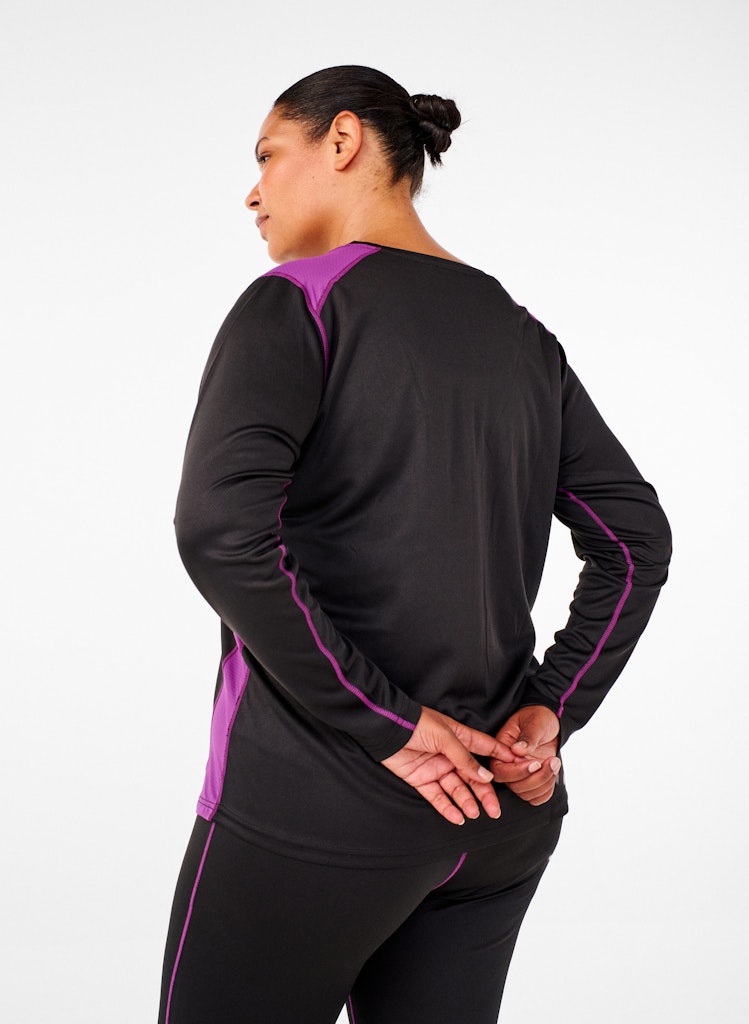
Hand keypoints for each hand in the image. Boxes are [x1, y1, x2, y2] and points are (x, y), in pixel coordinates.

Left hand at [381, 707, 515, 824]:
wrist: (385, 729)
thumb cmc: (416, 724)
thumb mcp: (445, 737)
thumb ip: (464, 758)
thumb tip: (485, 777)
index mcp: (459, 738)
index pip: (485, 749)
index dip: (501, 758)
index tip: (518, 767)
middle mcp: (450, 755)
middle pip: (472, 777)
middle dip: (484, 793)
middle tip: (494, 810)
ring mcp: (436, 768)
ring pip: (456, 789)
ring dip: (466, 802)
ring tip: (474, 813)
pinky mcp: (420, 779)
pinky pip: (437, 797)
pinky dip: (447, 808)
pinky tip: (458, 817)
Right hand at [489, 705, 560, 805]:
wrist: (550, 721)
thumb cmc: (539, 717)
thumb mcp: (535, 722)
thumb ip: (528, 736)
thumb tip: (517, 750)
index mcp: (501, 749)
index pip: (500, 771)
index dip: (518, 772)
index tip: (535, 763)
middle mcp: (508, 765)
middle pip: (514, 786)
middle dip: (536, 778)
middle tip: (551, 761)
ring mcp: (520, 774)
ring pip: (526, 794)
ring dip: (544, 782)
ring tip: (554, 762)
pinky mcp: (532, 780)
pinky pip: (536, 797)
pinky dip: (547, 790)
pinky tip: (553, 772)